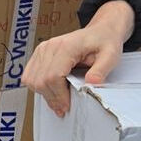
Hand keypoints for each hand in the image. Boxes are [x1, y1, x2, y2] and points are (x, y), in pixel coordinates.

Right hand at [22, 0, 134, 115]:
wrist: (101, 31)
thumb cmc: (105, 42)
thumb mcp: (111, 55)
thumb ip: (102, 70)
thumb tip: (91, 83)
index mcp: (66, 46)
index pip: (53, 76)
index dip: (59, 95)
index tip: (67, 106)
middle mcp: (50, 46)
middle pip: (41, 80)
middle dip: (52, 98)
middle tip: (63, 109)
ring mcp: (42, 49)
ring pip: (32, 79)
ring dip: (44, 93)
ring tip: (59, 100)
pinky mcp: (40, 53)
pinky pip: (29, 75)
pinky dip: (38, 86)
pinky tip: (52, 90)